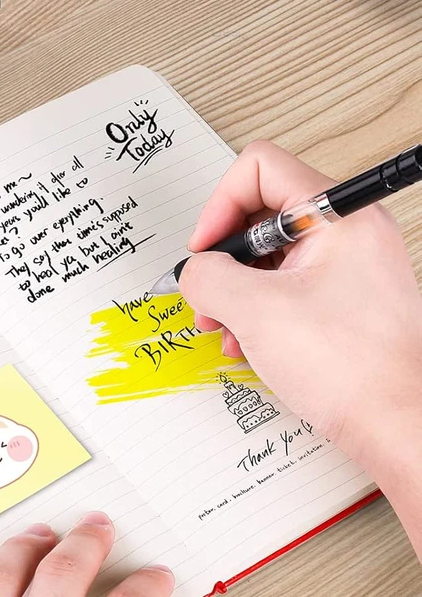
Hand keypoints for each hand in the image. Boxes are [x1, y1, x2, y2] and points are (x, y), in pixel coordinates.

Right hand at [179, 141, 421, 463]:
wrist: (401, 428)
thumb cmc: (354, 370)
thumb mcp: (254, 310)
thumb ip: (207, 276)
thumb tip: (194, 272)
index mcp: (340, 216)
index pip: (260, 168)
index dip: (220, 205)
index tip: (206, 249)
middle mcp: (351, 233)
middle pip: (262, 213)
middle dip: (224, 256)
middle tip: (209, 292)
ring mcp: (352, 268)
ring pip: (271, 255)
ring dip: (236, 290)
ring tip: (226, 326)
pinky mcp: (347, 301)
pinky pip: (288, 286)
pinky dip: (258, 310)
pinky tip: (249, 343)